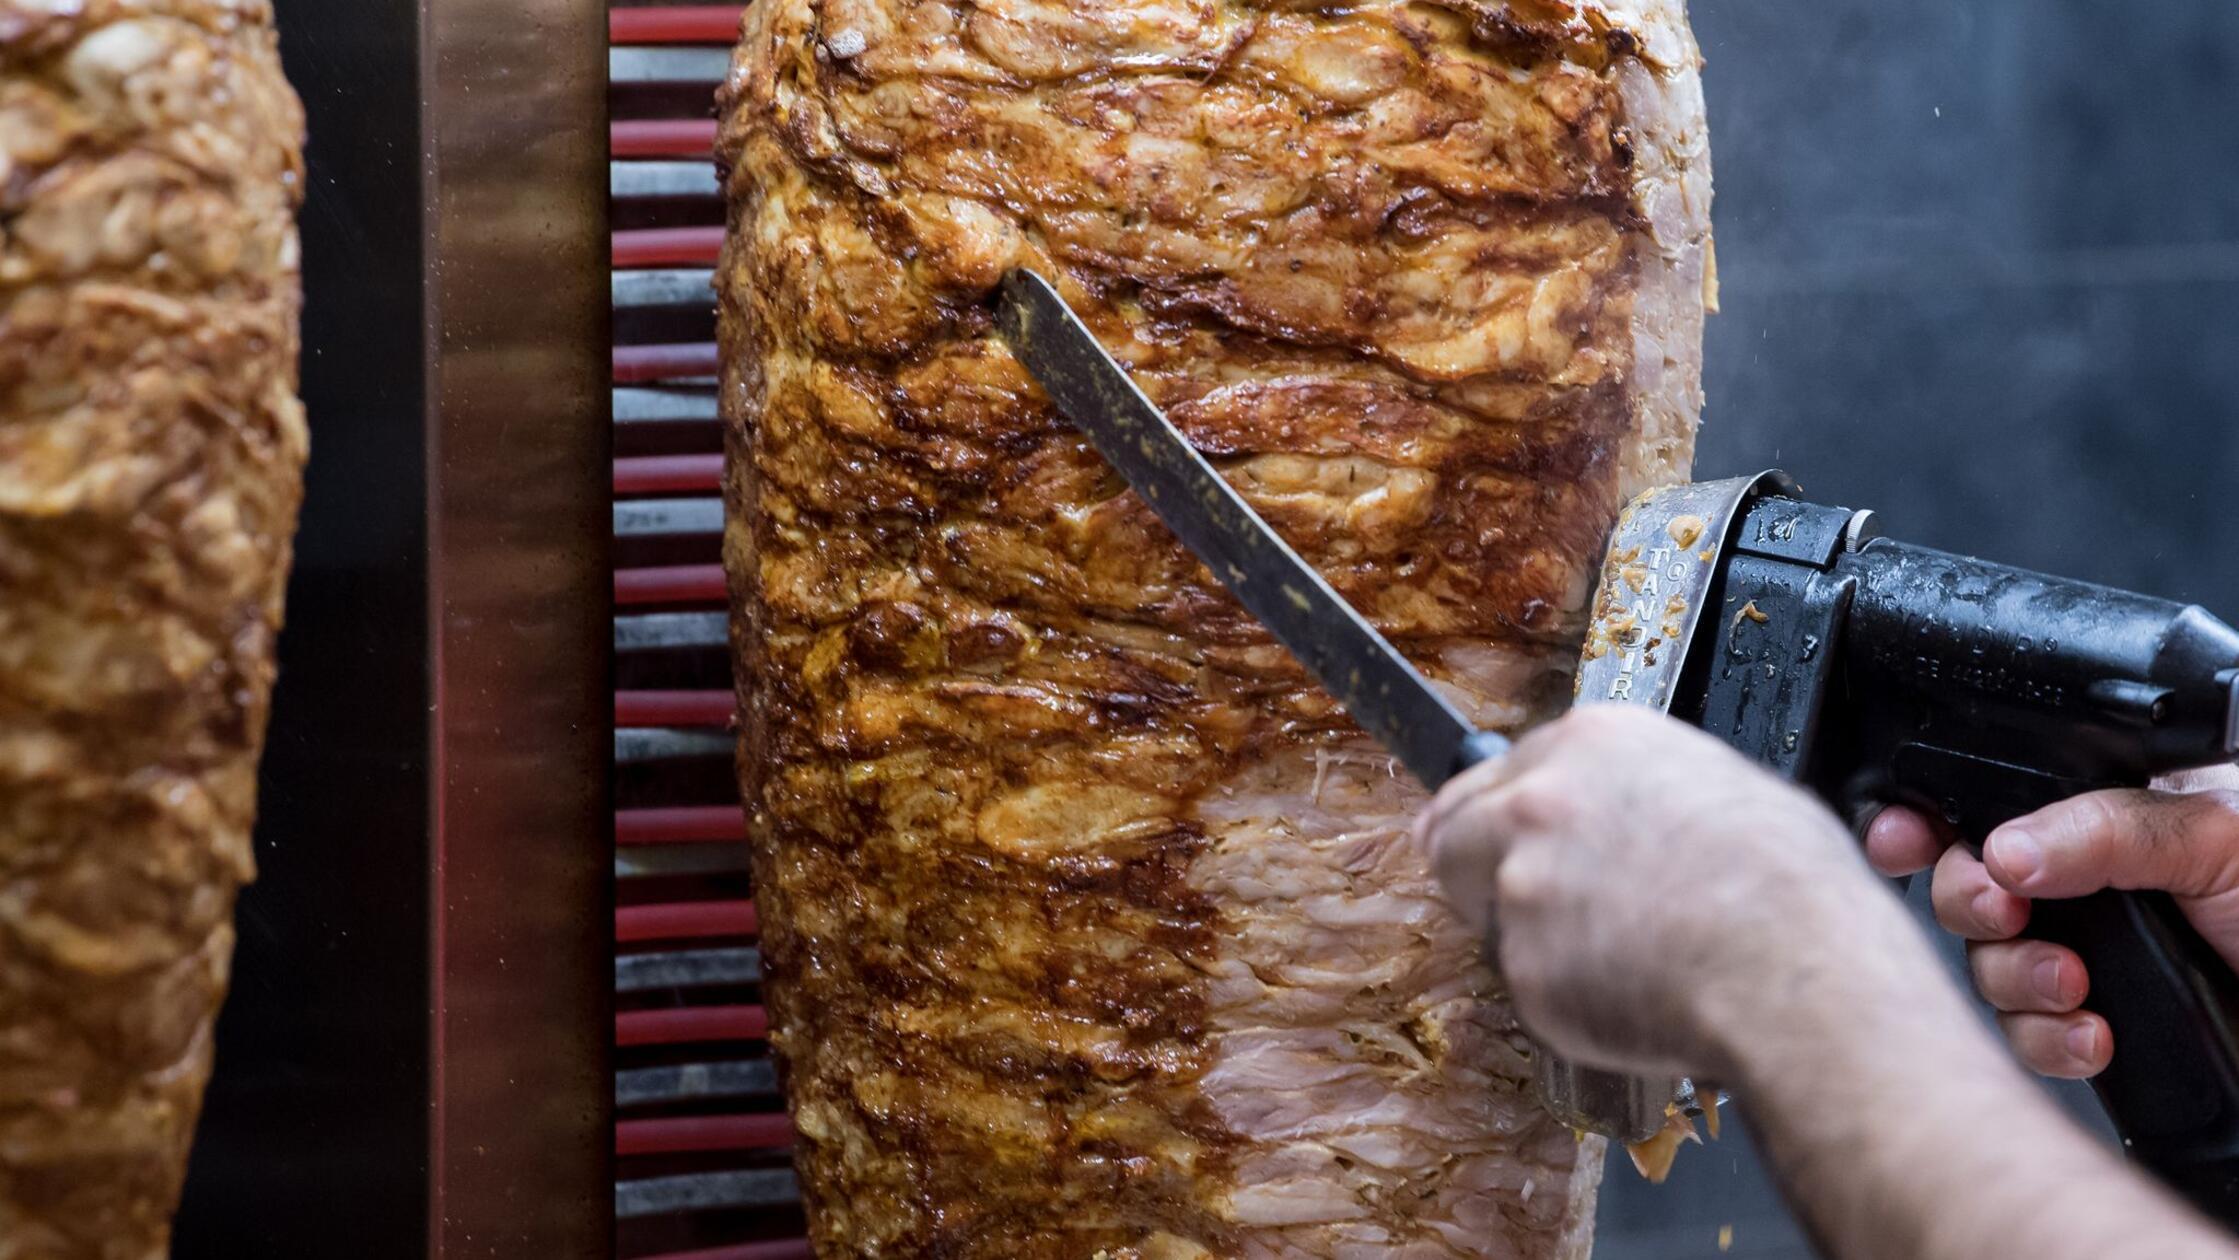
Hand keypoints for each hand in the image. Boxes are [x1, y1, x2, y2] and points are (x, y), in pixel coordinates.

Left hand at [1420, 706, 1912, 1081]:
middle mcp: (1540, 802)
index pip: (1500, 773)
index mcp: (1593, 743)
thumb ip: (1641, 790)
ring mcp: (1523, 883)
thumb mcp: (1726, 787)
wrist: (1798, 971)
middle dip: (1475, 867)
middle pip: (1454, 831)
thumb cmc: (1791, 887)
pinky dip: (1567, 1000)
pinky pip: (1532, 986)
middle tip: (1513, 905)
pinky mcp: (1524, 965)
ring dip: (1532, 938)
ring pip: (1491, 916)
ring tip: (1619, 957)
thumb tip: (1635, 812)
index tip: (1499, 837)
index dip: (1502, 815)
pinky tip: (1632, 995)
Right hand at [1865, 767, 2238, 1078]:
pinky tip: (2094, 1037)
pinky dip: (2051, 1040)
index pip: (1991, 799)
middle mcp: (2087, 881)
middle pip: (1969, 883)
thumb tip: (2002, 845)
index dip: (1932, 815)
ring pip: (1990, 965)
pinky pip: (2030, 1034)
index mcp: (2106, 811)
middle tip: (2006, 910)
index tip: (1905, 836)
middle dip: (1973, 902)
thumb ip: (2106, 828)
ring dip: (2017, 980)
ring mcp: (2092, 953)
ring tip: (2072, 988)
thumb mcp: (2217, 834)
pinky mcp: (2100, 1022)